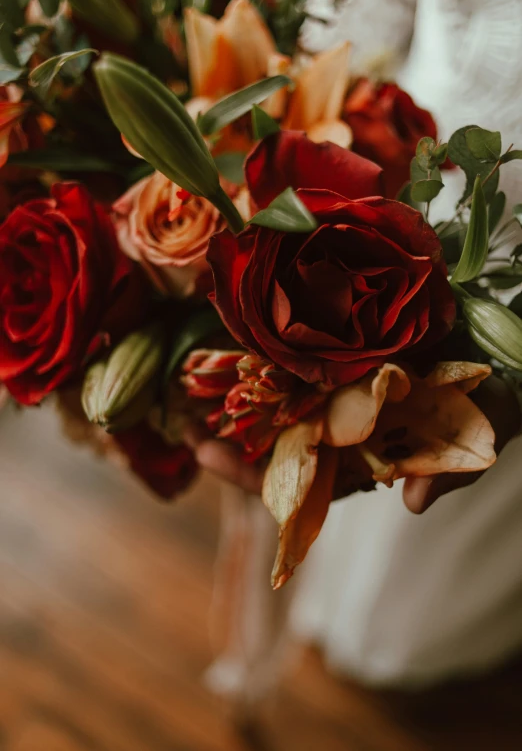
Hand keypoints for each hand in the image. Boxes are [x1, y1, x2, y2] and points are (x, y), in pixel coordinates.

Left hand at [184, 376, 520, 512]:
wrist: (508, 346)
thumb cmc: (501, 389)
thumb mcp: (494, 421)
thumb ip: (458, 469)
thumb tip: (414, 506)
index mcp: (375, 455)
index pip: (310, 481)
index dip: (259, 479)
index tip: (211, 460)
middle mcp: (354, 428)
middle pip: (282, 448)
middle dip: (231, 444)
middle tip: (182, 431)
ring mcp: (347, 393)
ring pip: (283, 407)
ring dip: (236, 401)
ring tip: (183, 390)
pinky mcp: (345, 353)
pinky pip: (298, 361)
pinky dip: (261, 357)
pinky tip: (223, 347)